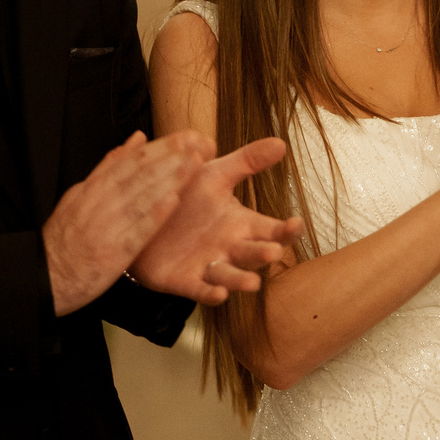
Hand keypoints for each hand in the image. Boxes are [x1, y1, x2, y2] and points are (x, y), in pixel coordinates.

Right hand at [43, 132, 201, 315]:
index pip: (129, 161)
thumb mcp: (79, 196)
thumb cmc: (65, 239)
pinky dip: (152, 216)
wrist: (45, 277)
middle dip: (169, 157)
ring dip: (167, 179)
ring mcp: (104, 227)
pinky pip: (134, 232)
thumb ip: (108, 168)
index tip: (184, 138)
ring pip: (139, 197)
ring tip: (191, 165)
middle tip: (197, 145)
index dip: (159, 148)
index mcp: (91, 189)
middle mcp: (97, 203)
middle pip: (137, 174)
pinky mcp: (110, 253)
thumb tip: (136, 140)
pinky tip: (172, 202)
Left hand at [130, 135, 305, 304]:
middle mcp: (230, 248)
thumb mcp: (215, 175)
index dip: (286, 230)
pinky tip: (218, 295)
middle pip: (254, 254)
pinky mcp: (185, 281)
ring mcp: (209, 267)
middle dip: (264, 254)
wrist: (143, 215)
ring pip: (230, 277)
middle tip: (273, 252)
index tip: (296, 224)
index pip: (272, 230)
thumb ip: (247, 162)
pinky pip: (200, 291)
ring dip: (241, 280)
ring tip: (253, 283)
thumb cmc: (185, 197)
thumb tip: (280, 143)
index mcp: (241, 224)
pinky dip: (209, 294)